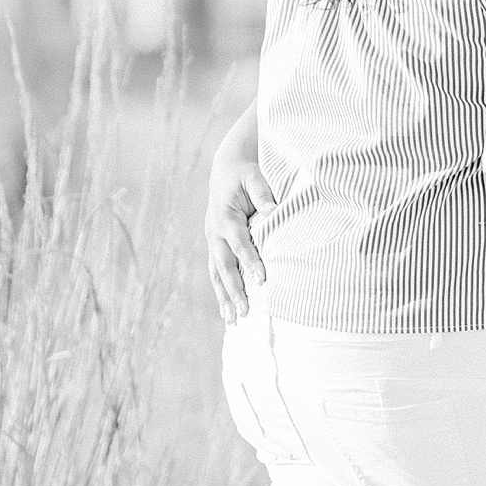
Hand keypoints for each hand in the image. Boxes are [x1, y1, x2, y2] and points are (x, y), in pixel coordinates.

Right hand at [205, 151, 274, 321]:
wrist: (227, 165)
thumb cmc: (245, 171)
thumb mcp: (254, 176)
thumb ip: (263, 193)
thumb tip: (273, 210)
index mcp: (224, 216)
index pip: (238, 243)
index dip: (250, 261)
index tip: (262, 280)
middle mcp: (213, 231)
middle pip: (224, 266)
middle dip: (234, 290)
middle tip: (246, 312)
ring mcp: (211, 239)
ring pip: (216, 273)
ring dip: (224, 297)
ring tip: (233, 321)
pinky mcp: (214, 243)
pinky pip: (216, 271)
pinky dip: (221, 290)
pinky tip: (227, 309)